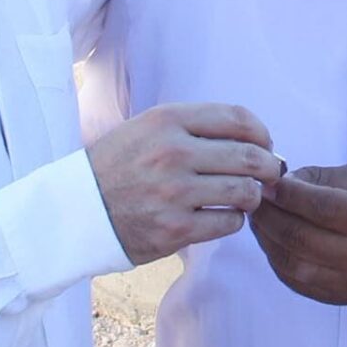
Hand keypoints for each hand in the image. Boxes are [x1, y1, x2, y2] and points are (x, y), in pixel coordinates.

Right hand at [86, 103, 282, 263]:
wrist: (75, 210)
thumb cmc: (118, 165)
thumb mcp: (147, 127)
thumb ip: (195, 126)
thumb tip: (255, 137)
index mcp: (167, 120)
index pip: (238, 118)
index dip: (262, 131)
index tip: (266, 143)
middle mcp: (173, 153)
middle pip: (250, 156)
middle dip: (270, 166)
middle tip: (271, 173)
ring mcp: (174, 192)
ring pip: (245, 191)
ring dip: (253, 195)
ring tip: (246, 196)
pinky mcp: (175, 228)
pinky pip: (229, 222)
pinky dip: (234, 219)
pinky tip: (224, 215)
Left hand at [248, 163, 346, 307]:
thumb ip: (324, 178)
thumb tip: (284, 182)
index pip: (324, 207)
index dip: (290, 194)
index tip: (270, 182)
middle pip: (303, 238)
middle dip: (270, 215)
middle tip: (255, 198)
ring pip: (293, 264)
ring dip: (266, 239)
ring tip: (259, 217)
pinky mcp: (336, 298)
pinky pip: (294, 281)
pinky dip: (275, 258)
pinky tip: (271, 239)